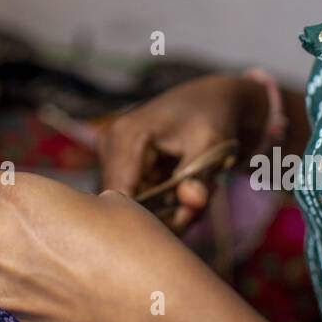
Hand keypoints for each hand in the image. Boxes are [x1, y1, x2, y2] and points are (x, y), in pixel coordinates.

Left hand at [0, 136, 273, 321]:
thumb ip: (47, 207)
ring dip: (22, 260)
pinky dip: (37, 287)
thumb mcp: (97, 201)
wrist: (163, 307)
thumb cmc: (139, 244)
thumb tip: (39, 230)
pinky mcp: (17, 315)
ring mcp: (3, 282)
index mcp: (13, 193)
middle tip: (47, 233)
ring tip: (79, 262)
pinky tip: (77, 286)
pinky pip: (14, 292)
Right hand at [99, 74, 265, 231]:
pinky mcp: (120, 165)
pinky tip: (185, 188)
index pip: (122, 195)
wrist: (209, 101)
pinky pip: (138, 199)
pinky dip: (164, 202)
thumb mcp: (211, 143)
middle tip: (199, 205)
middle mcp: (110, 145)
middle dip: (165, 214)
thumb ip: (199, 175)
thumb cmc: (210, 117)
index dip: (153, 219)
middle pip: (127, 204)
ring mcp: (112, 156)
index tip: (186, 221)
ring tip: (197, 190)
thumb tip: (193, 201)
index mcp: (125, 135)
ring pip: (134, 205)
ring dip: (168, 209)